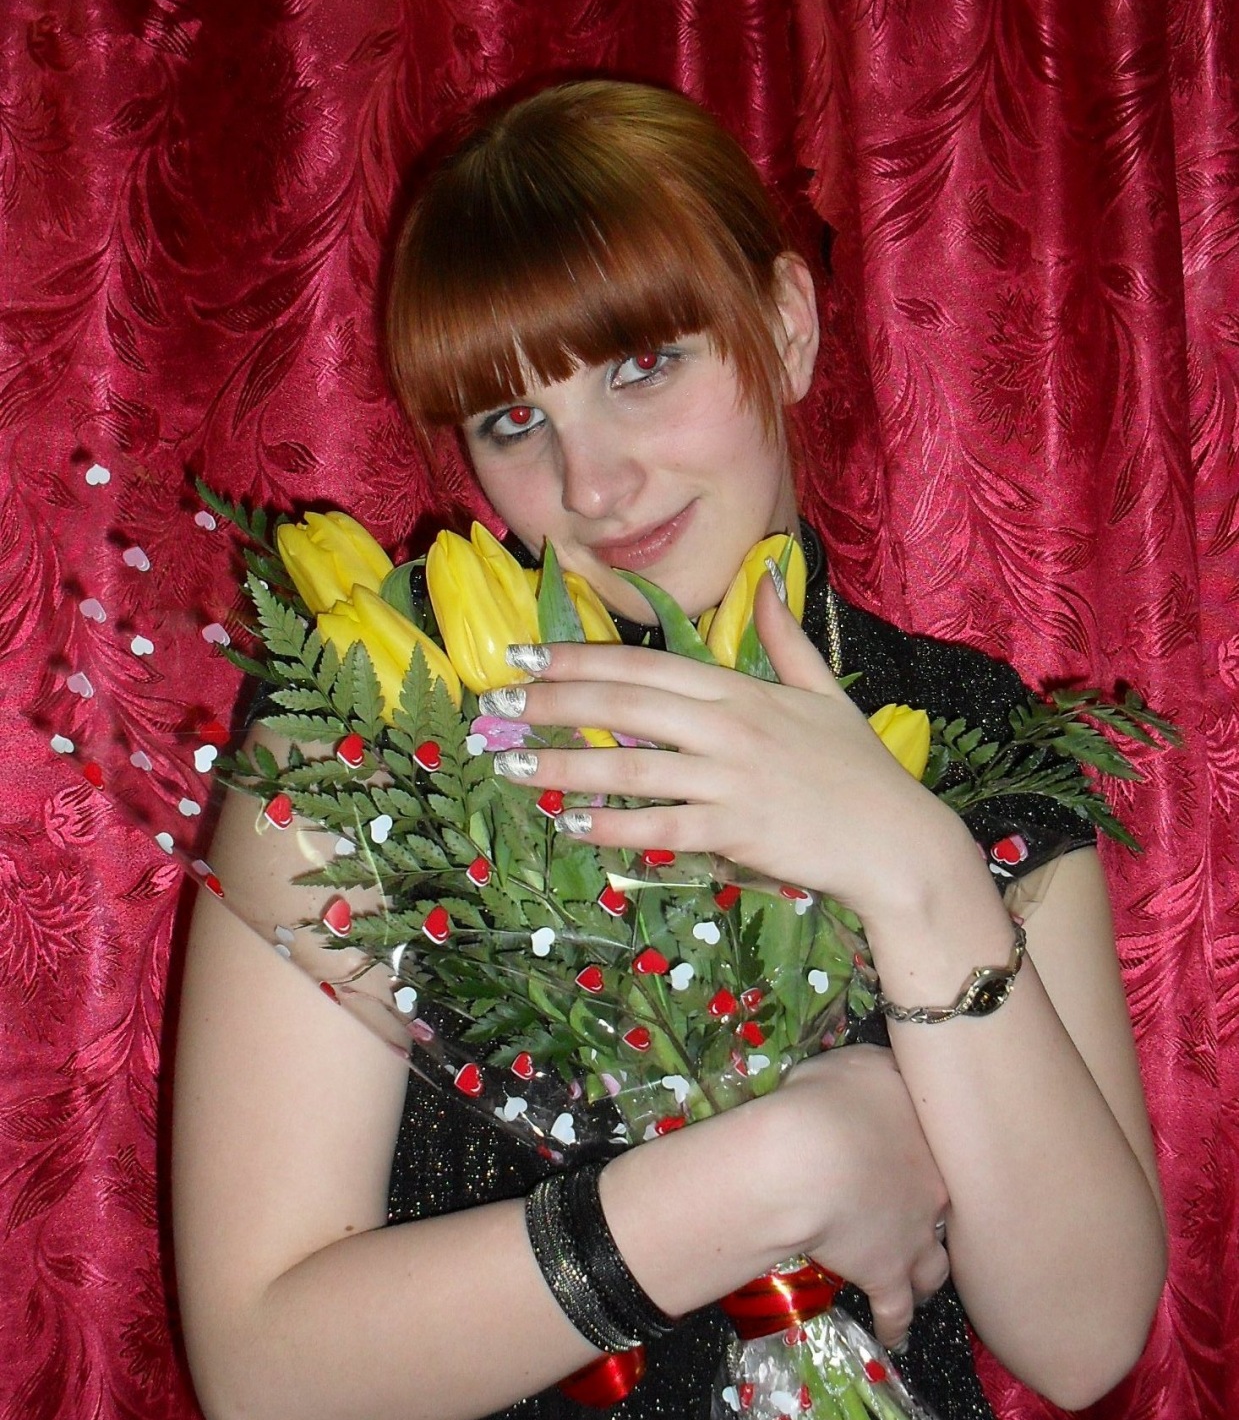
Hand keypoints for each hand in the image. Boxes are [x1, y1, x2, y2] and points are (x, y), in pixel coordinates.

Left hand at [498, 578, 958, 916]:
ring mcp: (733, 778)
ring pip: (632, 767)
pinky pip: (661, 825)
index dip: (581, 658)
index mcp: (742, 690)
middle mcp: (730, 726)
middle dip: (555, 702)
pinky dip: (614, 826)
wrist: (897, 841)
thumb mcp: (826, 692)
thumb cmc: (860, 771)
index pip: (646, 665)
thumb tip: (767, 577)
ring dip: (566, 767)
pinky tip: (572, 824)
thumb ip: (786, 638)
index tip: (526, 654)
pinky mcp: (738, 830)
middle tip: (499, 703)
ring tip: (512, 766)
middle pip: (626, 706)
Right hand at [754, 1047, 950, 1344]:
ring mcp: (917, 1233)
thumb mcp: (854, 1065)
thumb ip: (874, 1076)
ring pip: (936, 1261)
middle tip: (931, 1218)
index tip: (924, 1149)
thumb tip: (872, 1084)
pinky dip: (897, 1326)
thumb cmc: (825, 1101)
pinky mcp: (890, 1273)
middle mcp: (936, 1185)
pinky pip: (897, 1309)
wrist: (808, 1160)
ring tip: (924, 1282)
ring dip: (929, 1272)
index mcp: (929, 1130)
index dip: (932, 1147)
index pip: (944, 1138)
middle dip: (940, 1214)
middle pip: (949, 1203)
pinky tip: (896, 1337)